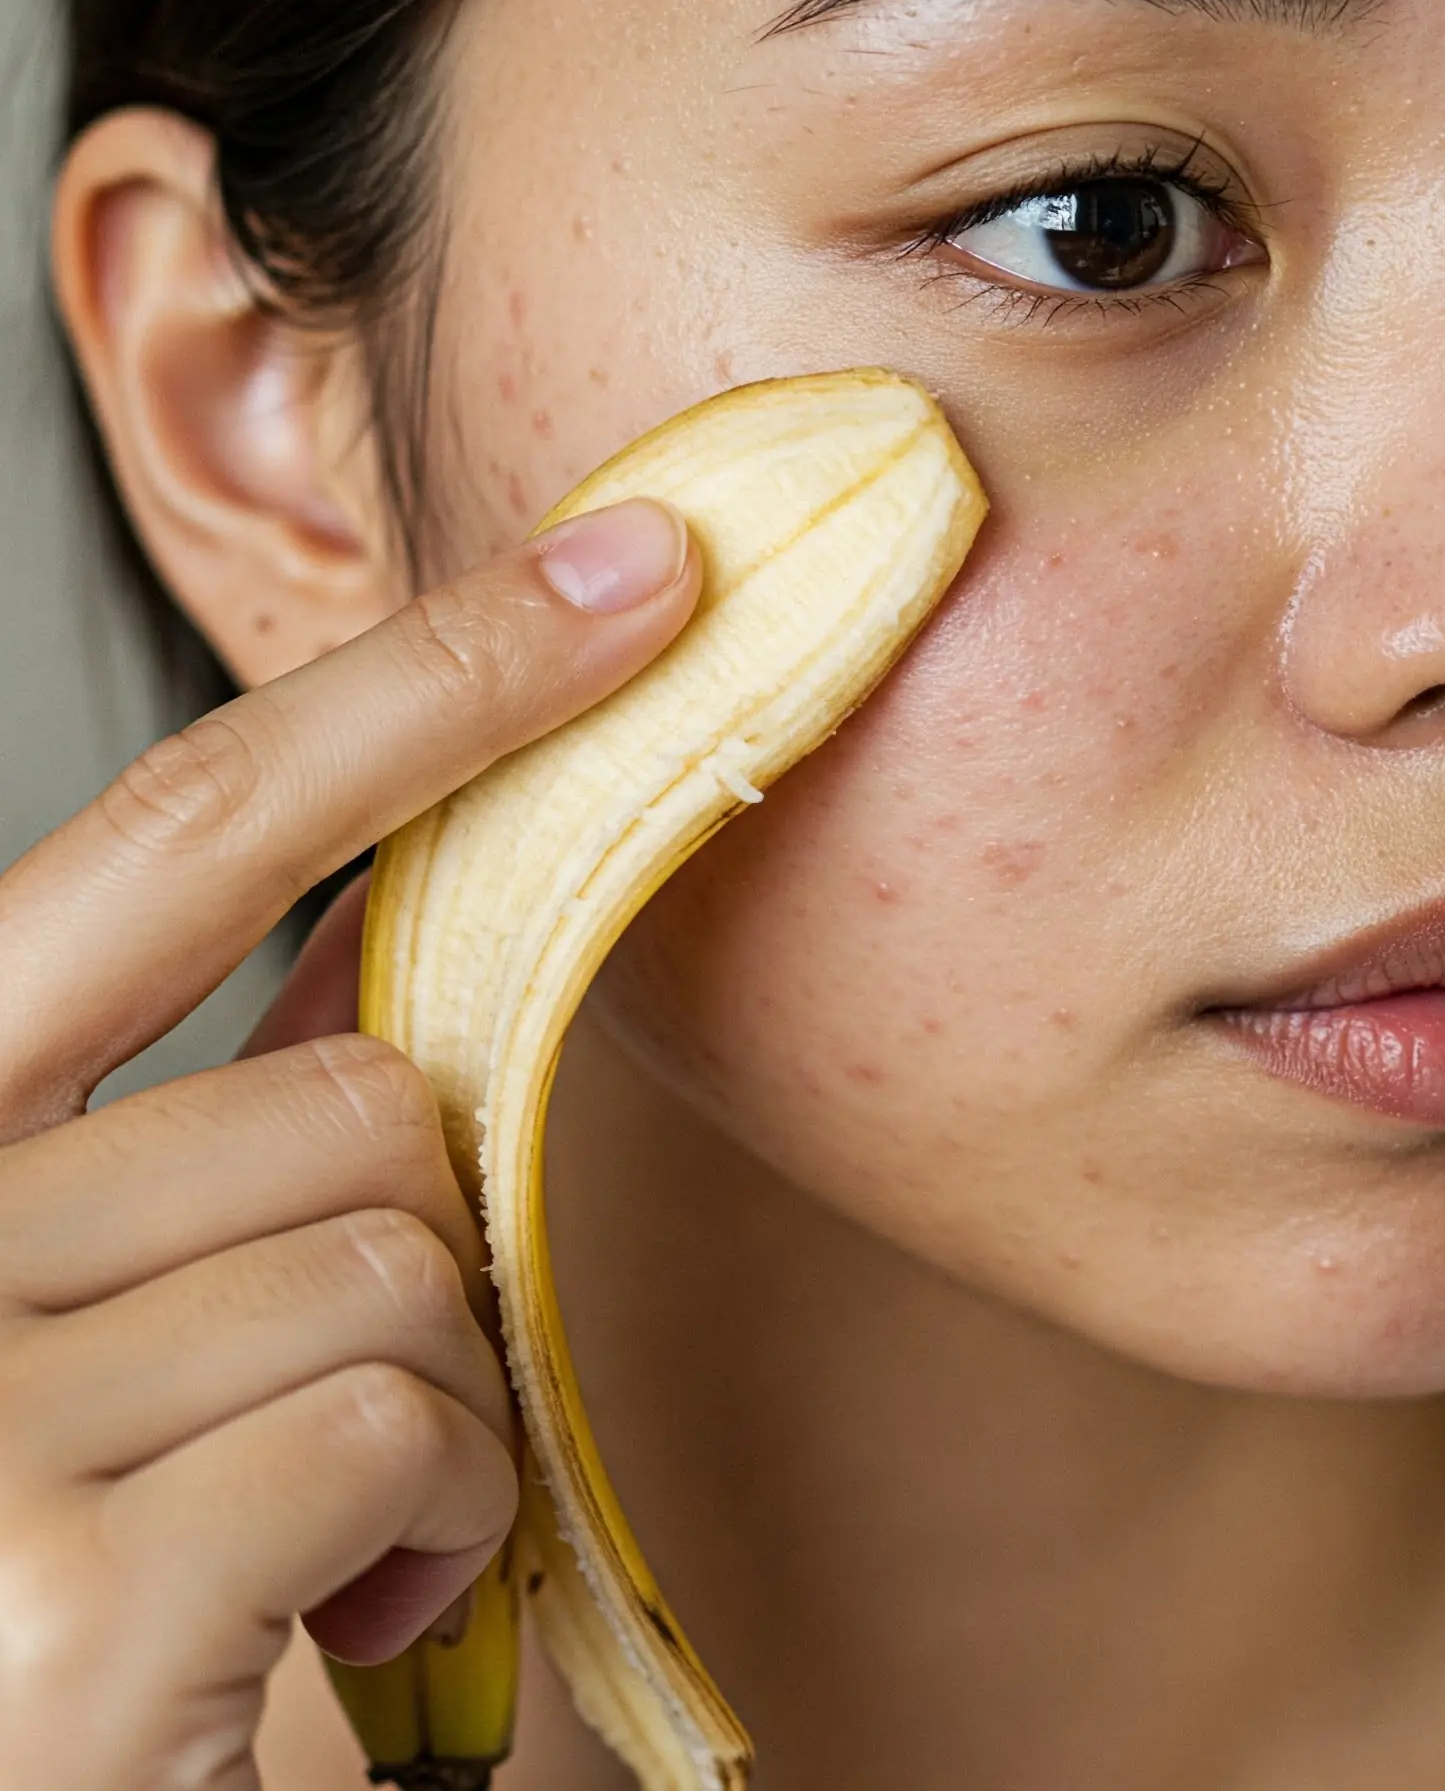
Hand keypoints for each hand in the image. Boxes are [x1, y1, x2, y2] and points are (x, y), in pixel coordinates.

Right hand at [0, 498, 696, 1789]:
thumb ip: (223, 1125)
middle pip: (356, 1091)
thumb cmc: (84, 1584)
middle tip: (326, 1415)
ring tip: (308, 1549)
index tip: (626, 576)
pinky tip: (328, 1628)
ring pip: (404, 1250)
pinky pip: (414, 1420)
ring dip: (431, 1410)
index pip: (179, 828)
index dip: (420, 691)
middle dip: (410, 1250)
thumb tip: (392, 940)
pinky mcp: (52, 1594)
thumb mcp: (124, 1316)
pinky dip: (441, 1526)